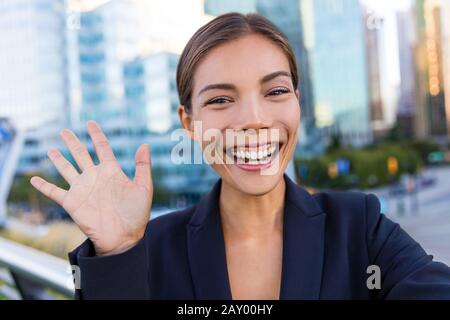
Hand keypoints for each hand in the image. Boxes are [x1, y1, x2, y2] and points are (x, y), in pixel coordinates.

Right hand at [30, 120, 152, 255]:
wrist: (123, 237)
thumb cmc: (136, 214)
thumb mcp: (144, 188)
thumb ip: (143, 166)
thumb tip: (144, 144)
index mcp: (112, 172)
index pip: (102, 148)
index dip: (96, 135)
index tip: (91, 123)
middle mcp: (95, 177)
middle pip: (81, 154)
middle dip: (73, 142)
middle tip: (65, 131)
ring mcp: (83, 189)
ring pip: (67, 169)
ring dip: (58, 159)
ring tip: (51, 149)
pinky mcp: (72, 202)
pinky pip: (54, 191)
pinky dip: (44, 186)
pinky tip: (34, 179)